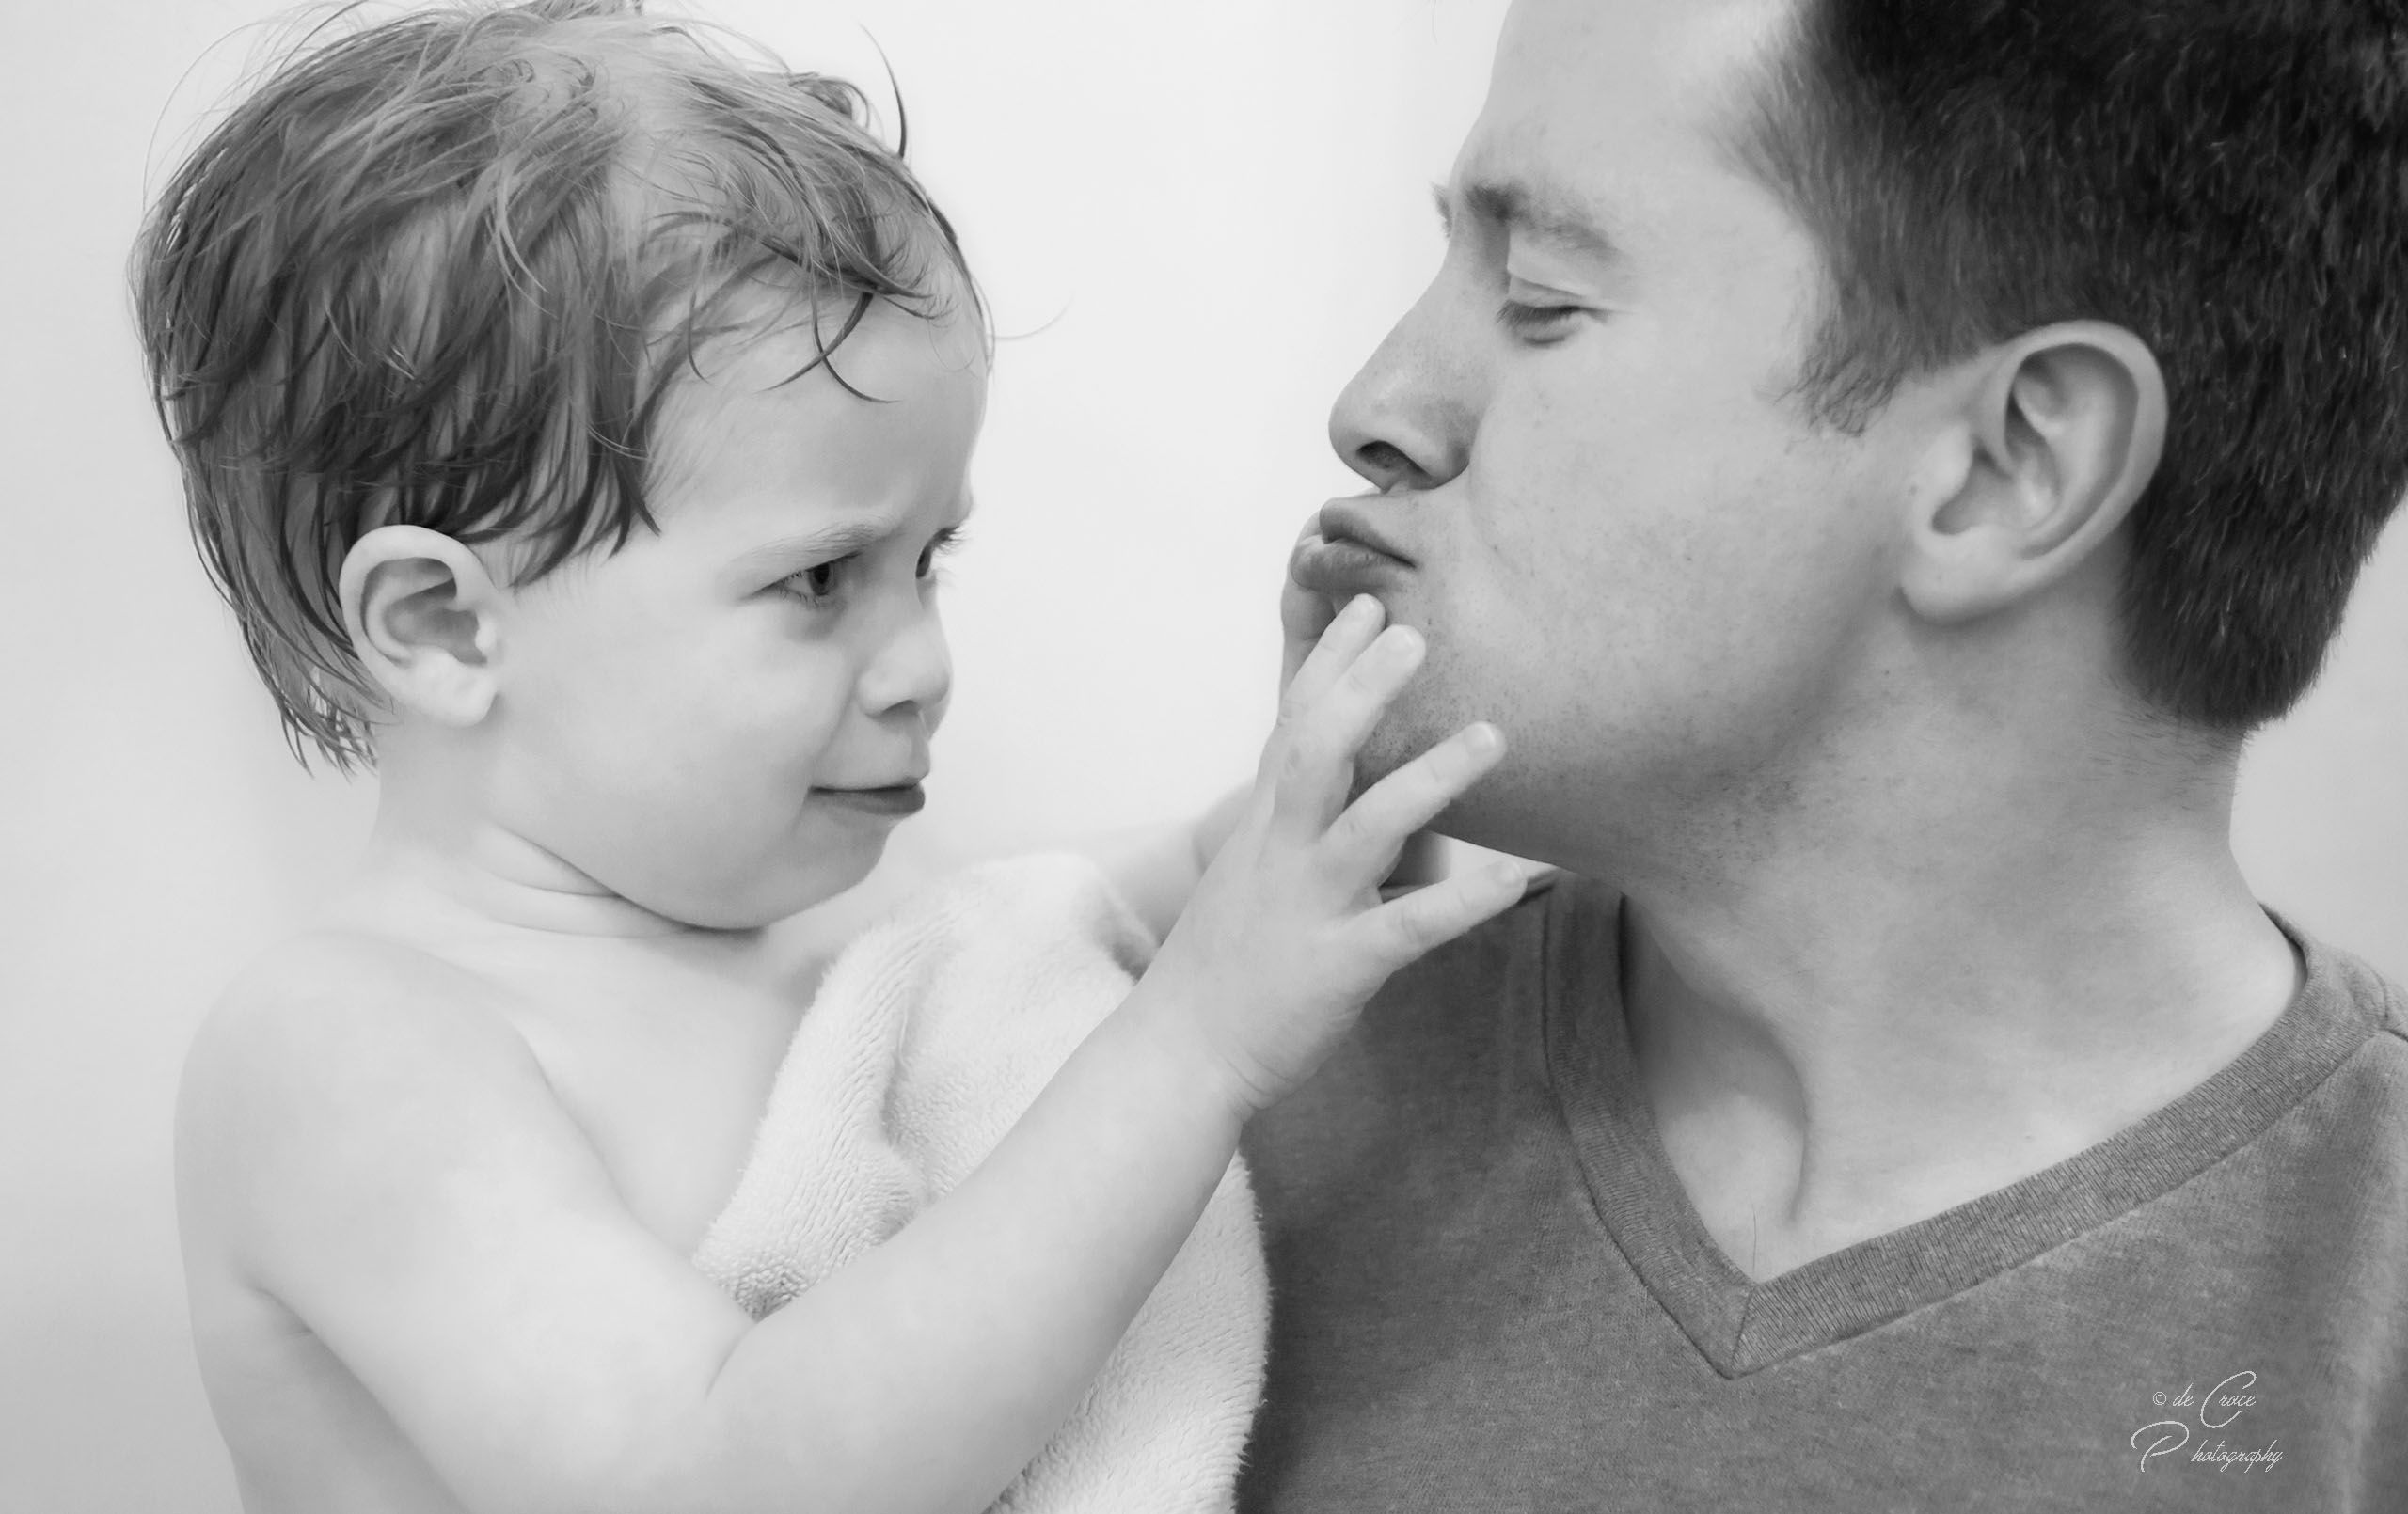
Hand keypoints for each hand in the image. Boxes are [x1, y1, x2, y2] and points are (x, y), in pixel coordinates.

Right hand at [1140, 594, 1525, 1113]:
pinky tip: (1516, 878)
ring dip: (1430, 778)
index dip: (1330, 662)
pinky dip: (1462, 900)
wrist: (1179, 1053)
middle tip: (1413, 632)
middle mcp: (1282, 852)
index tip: (1366, 601)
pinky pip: (1407, 927)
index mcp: (1266, 827)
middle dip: (1363, 690)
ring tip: (1492, 734)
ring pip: (1366, 827)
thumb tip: (1370, 800)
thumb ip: (1304, 827)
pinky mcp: (1337, 965)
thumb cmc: (1227, 964)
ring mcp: (1307, 905)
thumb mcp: (1256, 876)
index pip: (1295, 725)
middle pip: (1319, 752)